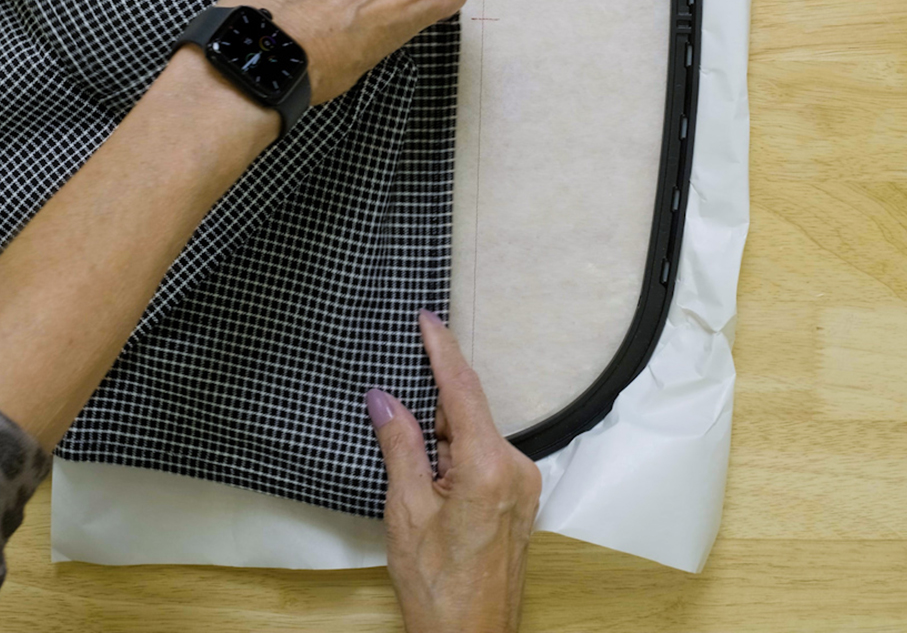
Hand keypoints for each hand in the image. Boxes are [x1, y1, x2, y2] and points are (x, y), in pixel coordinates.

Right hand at [367, 311, 540, 632]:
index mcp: (489, 467)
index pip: (462, 390)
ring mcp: (523, 484)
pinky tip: (435, 478)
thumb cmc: (437, 588)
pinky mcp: (520, 498)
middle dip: (433, 406)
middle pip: (469, 412)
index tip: (427, 318)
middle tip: (398, 407)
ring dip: (444, 438)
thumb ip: (399, 446)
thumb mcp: (405, 513)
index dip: (442, 350)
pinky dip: (458, 455)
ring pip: (476, 435)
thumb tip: (384, 397)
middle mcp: (516, 468)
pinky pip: (487, 456)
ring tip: (415, 473)